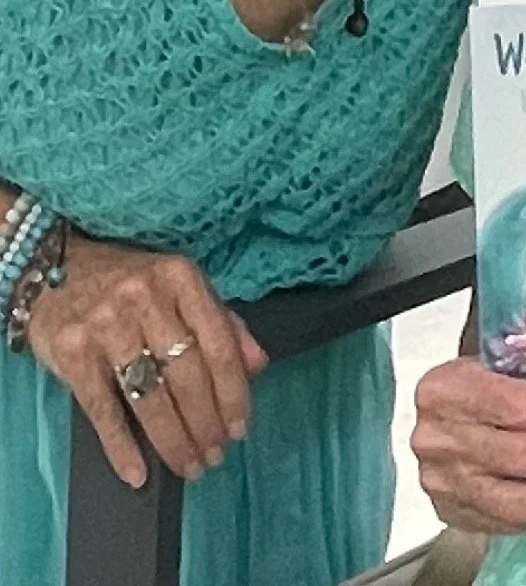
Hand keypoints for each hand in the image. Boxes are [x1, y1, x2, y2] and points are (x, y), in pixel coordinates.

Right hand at [29, 235, 267, 487]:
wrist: (52, 268)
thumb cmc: (127, 282)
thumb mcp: (179, 287)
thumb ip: (221, 321)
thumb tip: (259, 364)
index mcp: (180, 276)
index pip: (219, 343)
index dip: (234, 392)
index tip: (241, 428)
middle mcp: (145, 296)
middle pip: (187, 374)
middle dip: (205, 423)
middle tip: (214, 456)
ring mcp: (106, 323)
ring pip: (149, 396)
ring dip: (172, 440)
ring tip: (188, 465)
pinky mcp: (72, 350)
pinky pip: (102, 409)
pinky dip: (121, 447)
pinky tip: (138, 472)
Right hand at [411, 357, 525, 532]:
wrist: (431, 414)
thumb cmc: (470, 379)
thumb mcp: (492, 357)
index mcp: (449, 389)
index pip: (518, 407)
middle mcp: (440, 438)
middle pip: (523, 456)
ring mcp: (443, 480)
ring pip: (516, 500)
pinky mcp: (451, 510)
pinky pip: (505, 520)